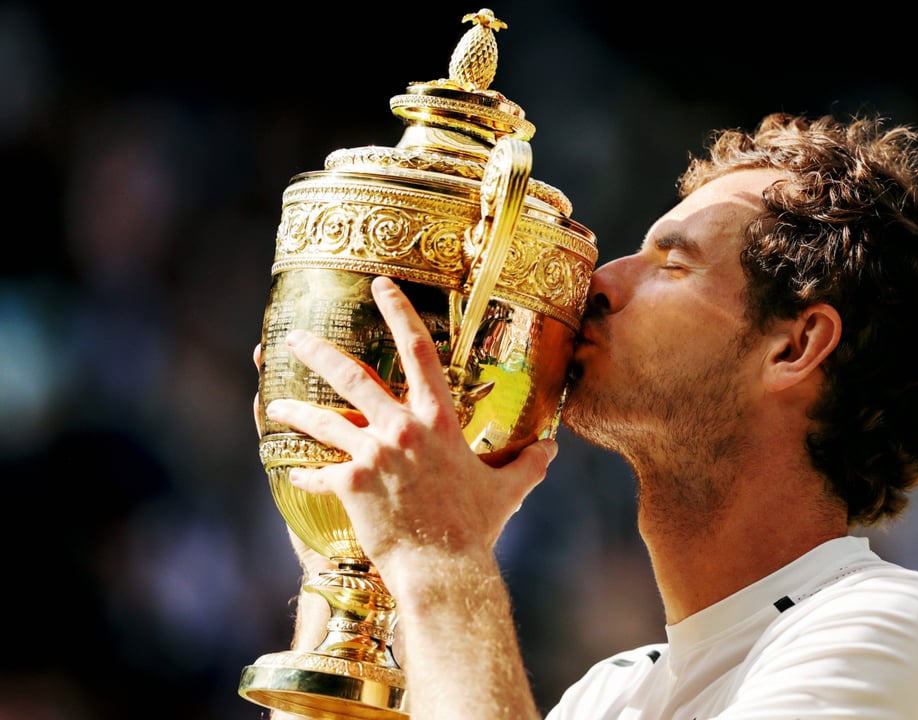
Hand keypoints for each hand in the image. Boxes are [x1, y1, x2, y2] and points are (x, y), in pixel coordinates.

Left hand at [262, 276, 557, 589]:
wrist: (443, 567)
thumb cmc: (476, 529)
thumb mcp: (508, 491)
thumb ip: (528, 464)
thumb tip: (551, 447)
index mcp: (439, 421)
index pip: (419, 351)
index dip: (399, 312)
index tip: (380, 286)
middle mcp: (403, 428)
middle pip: (353, 377)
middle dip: (319, 352)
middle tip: (294, 337)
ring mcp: (373, 454)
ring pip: (324, 421)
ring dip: (296, 409)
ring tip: (276, 402)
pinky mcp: (350, 484)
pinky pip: (318, 472)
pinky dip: (305, 472)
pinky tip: (294, 470)